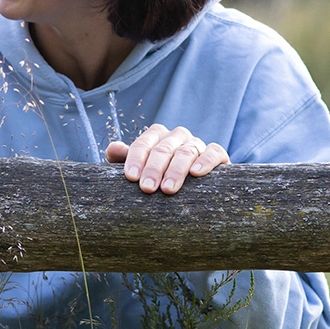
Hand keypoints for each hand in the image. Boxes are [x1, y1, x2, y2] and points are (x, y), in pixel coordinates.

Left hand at [106, 124, 228, 193]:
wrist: (193, 192)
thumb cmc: (159, 180)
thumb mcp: (140, 171)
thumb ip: (124, 160)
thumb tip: (112, 148)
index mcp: (157, 137)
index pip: (144, 143)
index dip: (136, 159)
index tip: (130, 177)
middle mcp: (177, 136)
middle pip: (163, 148)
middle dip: (154, 168)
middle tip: (147, 188)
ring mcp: (197, 143)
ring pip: (186, 151)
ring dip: (176, 170)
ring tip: (168, 189)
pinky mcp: (217, 154)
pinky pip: (213, 152)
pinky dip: (205, 160)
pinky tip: (196, 173)